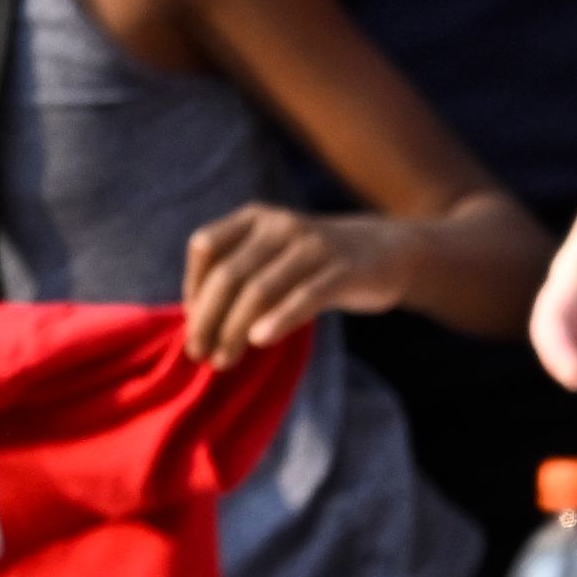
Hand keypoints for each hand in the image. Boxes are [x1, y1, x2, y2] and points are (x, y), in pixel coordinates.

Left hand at [182, 206, 411, 362]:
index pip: (206, 246)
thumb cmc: (313, 264)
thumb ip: (237, 276)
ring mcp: (315, 245)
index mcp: (256, 217)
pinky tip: (260, 341)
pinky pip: (304, 297)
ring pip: (259, 289)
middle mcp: (281, 224)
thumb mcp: (271, 255)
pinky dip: (278, 320)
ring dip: (233, 329)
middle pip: (229, 274)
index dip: (193, 288)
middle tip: (199, 353)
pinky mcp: (344, 269)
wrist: (384, 251)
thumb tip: (196, 324)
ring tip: (223, 360)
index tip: (194, 324)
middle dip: (207, 319)